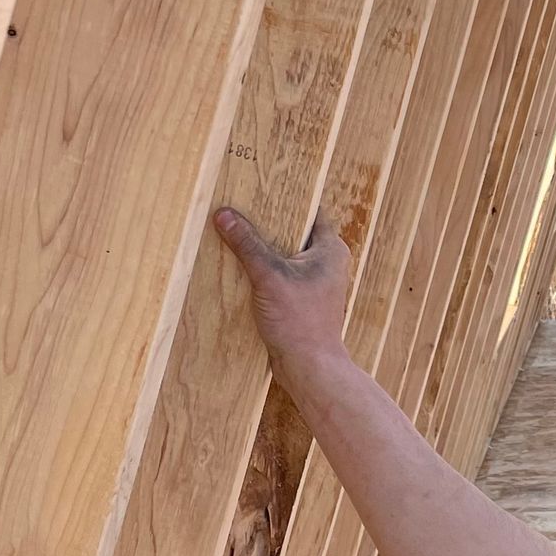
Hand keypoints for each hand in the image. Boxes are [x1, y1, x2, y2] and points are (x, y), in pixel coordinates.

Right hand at [216, 212, 352, 378]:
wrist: (310, 368)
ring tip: (235, 233)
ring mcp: (316, 282)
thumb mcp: (269, 276)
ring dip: (263, 249)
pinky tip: (240, 267)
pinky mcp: (302, 299)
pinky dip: (263, 271)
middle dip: (268, 224)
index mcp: (331, 248)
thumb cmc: (299, 321)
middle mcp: (327, 262)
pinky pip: (281, 275)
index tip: (259, 188)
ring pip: (285, 255)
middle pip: (294, 232)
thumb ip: (248, 244)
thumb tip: (224, 214)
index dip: (286, 198)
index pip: (309, 210)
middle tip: (240, 208)